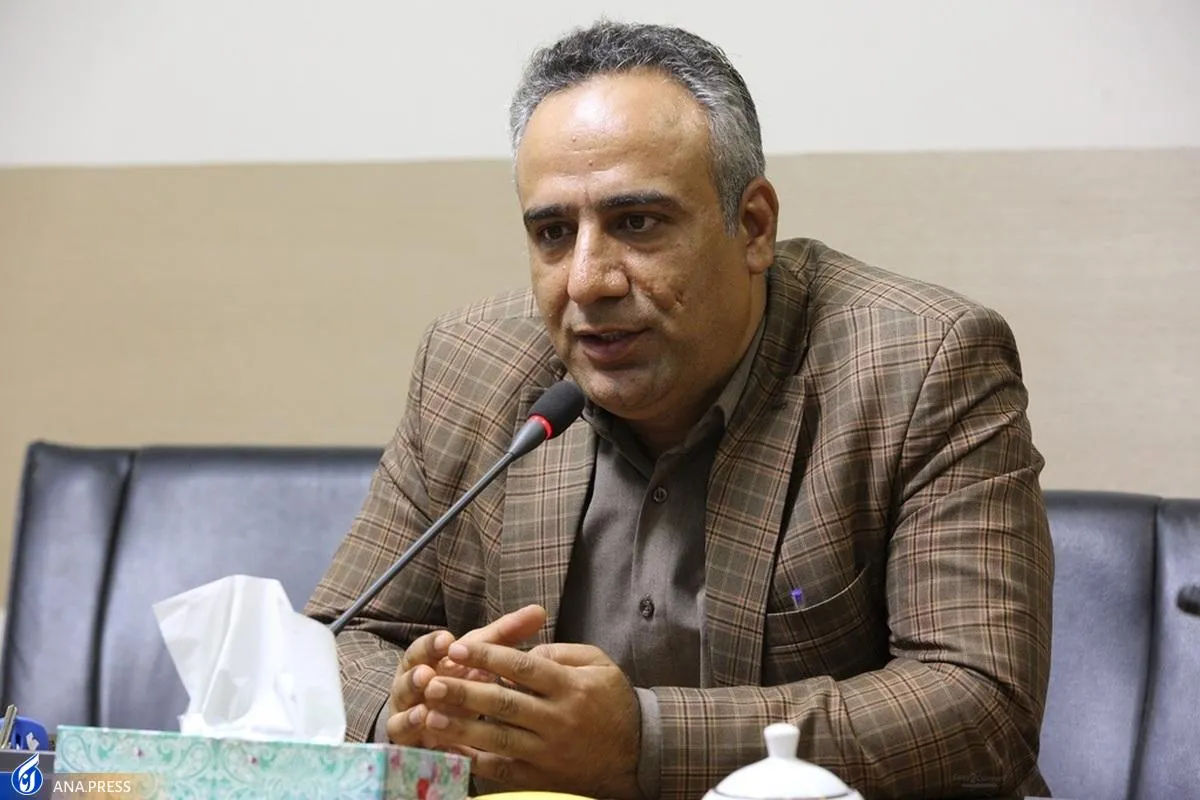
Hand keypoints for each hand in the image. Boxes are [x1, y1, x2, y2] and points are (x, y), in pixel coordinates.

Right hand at [384, 604, 546, 747]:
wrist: (440, 716)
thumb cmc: (462, 678)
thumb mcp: (480, 656)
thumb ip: (505, 635)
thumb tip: (539, 611)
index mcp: (424, 662)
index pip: (423, 649)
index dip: (432, 645)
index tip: (446, 639)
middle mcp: (410, 689)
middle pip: (408, 681)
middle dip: (415, 678)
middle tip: (427, 675)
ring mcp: (407, 719)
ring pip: (402, 716)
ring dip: (411, 715)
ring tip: (424, 712)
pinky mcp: (411, 747)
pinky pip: (410, 749)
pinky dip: (420, 748)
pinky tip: (431, 745)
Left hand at [418, 640, 641, 799]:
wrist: (639, 754)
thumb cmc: (614, 703)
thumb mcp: (598, 665)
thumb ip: (562, 653)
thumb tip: (525, 651)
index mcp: (571, 687)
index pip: (522, 667)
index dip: (488, 656)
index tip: (458, 647)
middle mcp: (558, 720)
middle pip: (503, 703)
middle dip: (463, 691)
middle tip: (431, 680)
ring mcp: (549, 753)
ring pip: (497, 738)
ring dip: (461, 726)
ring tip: (431, 714)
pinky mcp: (543, 779)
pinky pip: (503, 771)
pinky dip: (476, 760)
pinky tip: (453, 748)